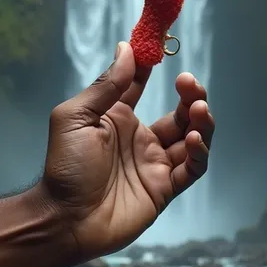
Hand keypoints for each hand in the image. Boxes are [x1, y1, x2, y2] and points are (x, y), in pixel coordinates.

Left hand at [41, 41, 214, 261]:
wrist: (65, 218)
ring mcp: (155, 164)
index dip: (152, 67)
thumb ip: (106, 86)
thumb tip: (126, 48)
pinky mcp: (165, 189)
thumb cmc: (65, 166)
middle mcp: (140, 139)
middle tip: (190, 84)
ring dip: (200, 121)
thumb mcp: (77, 117)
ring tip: (199, 109)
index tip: (163, 47)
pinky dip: (199, 153)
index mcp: (118, 118)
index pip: (141, 86)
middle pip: (178, 112)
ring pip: (191, 138)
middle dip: (190, 96)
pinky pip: (192, 169)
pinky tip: (192, 140)